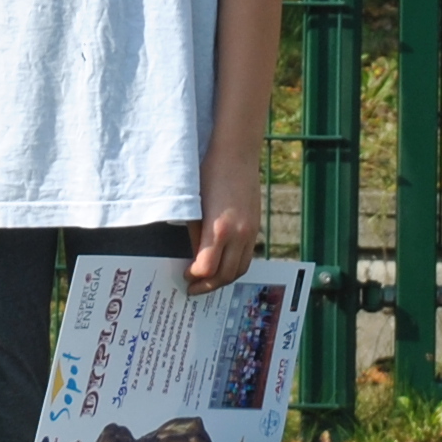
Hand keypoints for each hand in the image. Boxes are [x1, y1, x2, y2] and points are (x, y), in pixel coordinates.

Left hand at [189, 137, 264, 286]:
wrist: (236, 154)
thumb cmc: (209, 174)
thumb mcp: (194, 206)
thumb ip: (195, 235)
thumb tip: (193, 257)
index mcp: (218, 229)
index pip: (206, 268)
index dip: (194, 276)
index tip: (185, 275)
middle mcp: (238, 234)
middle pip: (225, 275)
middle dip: (208, 286)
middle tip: (193, 288)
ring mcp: (250, 232)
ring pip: (240, 269)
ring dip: (223, 280)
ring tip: (207, 281)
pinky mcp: (256, 227)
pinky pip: (247, 257)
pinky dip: (234, 267)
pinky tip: (222, 264)